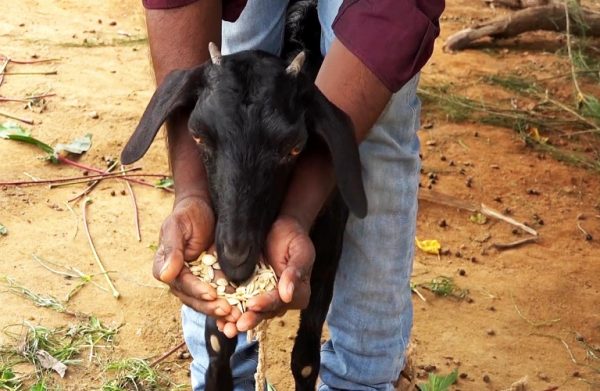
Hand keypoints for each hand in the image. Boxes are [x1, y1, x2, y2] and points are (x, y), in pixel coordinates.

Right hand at [154, 196, 239, 322]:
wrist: (207, 206)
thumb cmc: (188, 214)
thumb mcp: (176, 227)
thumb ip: (171, 250)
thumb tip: (164, 275)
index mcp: (168, 269)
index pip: (182, 284)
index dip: (196, 291)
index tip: (210, 295)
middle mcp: (182, 279)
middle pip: (195, 299)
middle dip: (212, 307)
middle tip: (228, 311)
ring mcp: (199, 282)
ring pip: (209, 302)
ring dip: (222, 311)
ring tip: (237, 316)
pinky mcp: (216, 280)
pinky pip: (223, 295)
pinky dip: (232, 304)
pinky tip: (243, 310)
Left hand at [217, 215, 314, 336]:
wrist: (278, 226)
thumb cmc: (293, 237)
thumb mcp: (300, 251)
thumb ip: (295, 272)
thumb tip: (288, 295)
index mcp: (296, 294)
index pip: (279, 301)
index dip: (266, 304)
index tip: (253, 305)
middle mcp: (279, 300)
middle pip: (264, 312)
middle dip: (250, 319)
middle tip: (237, 326)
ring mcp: (262, 296)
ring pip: (249, 312)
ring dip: (236, 321)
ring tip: (224, 328)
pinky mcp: (246, 290)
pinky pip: (237, 302)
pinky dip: (228, 310)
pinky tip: (217, 318)